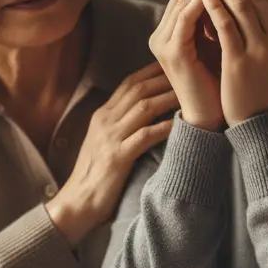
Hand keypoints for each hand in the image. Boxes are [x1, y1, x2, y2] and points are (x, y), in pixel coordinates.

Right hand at [47, 62, 175, 243]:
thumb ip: (119, 126)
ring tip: (190, 92)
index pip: (128, 83)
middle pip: (137, 89)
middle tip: (190, 70)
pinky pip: (145, 136)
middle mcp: (104, 121)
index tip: (174, 63)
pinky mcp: (117, 157)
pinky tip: (181, 123)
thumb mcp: (102, 143)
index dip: (152, 71)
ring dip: (168, 97)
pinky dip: (164, 127)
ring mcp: (110, 138)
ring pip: (143, 107)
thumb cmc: (94, 177)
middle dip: (164, 78)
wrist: (77, 203)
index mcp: (102, 116)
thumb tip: (143, 114)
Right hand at [148, 0, 223, 130]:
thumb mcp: (220, 43)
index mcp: (171, 32)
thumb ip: (222, 18)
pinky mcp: (172, 53)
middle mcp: (162, 35)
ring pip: (182, 2)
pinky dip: (202, 3)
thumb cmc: (221, 82)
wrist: (213, 118)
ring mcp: (164, 44)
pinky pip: (186, 19)